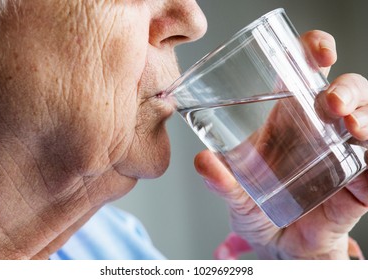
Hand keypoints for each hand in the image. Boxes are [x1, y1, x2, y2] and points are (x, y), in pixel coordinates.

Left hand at [194, 30, 367, 258]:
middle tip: (330, 101)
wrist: (277, 246)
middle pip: (346, 90)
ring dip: (366, 116)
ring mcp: (341, 154)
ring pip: (367, 118)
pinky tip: (365, 171)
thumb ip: (220, 180)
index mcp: (287, 119)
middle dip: (347, 88)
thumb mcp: (235, 194)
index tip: (319, 51)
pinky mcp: (356, 184)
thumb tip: (202, 161)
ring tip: (351, 127)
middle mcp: (318, 130)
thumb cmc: (257, 210)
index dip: (315, 52)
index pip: (305, 72)